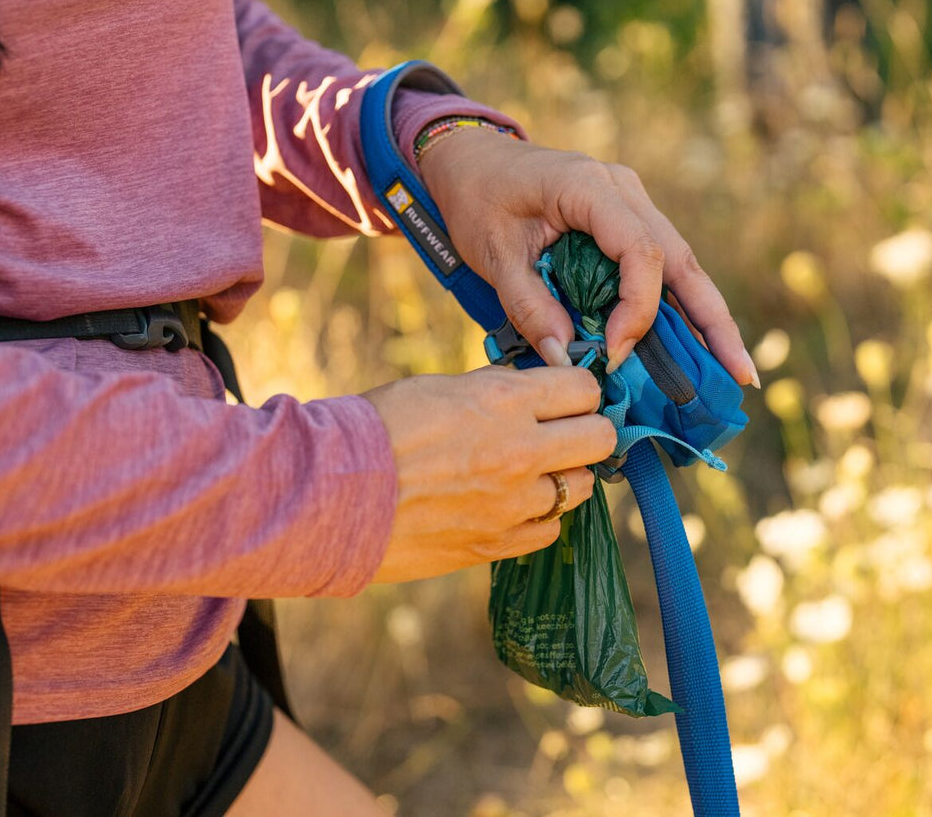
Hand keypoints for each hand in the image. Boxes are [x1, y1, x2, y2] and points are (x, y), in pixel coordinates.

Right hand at [363, 365, 615, 582]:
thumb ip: (494, 390)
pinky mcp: (497, 544)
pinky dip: (538, 516)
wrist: (330, 494)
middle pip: (602, 438)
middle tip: (564, 433)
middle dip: (587, 431)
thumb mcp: (439, 387)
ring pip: (580, 488)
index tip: (567, 396)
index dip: (579, 390)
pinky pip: (549, 530)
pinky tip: (512, 505)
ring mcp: (513, 504)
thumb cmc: (375, 429)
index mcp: (505, 401)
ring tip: (533, 471)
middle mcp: (521, 451)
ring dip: (564, 476)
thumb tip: (529, 390)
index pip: (585, 388)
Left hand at [417, 129, 758, 385]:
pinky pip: (662, 265)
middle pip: (681, 259)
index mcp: (589, 186)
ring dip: (708, 317)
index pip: (640, 252)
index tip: (614, 353)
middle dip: (712, 321)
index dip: (638, 310)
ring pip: (681, 263)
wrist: (472, 159)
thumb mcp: (491, 254)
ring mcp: (632, 201)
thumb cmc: (477, 199)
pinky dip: (681, 305)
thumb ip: (527, 305)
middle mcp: (623, 190)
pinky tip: (700, 345)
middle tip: (740, 375)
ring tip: (735, 370)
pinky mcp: (628, 218)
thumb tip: (565, 358)